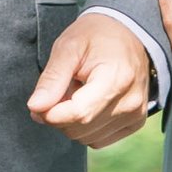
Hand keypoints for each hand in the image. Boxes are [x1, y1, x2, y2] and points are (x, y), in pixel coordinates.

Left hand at [27, 9, 154, 148]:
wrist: (129, 32)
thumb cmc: (96, 35)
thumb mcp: (68, 47)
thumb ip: (52, 78)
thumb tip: (35, 107)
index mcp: (116, 78)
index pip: (78, 114)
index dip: (51, 114)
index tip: (39, 102)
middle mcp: (130, 101)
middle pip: (80, 129)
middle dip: (59, 116)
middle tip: (58, 91)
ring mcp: (135, 114)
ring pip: (87, 138)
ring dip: (72, 122)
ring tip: (76, 93)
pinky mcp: (135, 122)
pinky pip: (98, 140)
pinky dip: (86, 127)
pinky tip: (88, 103)